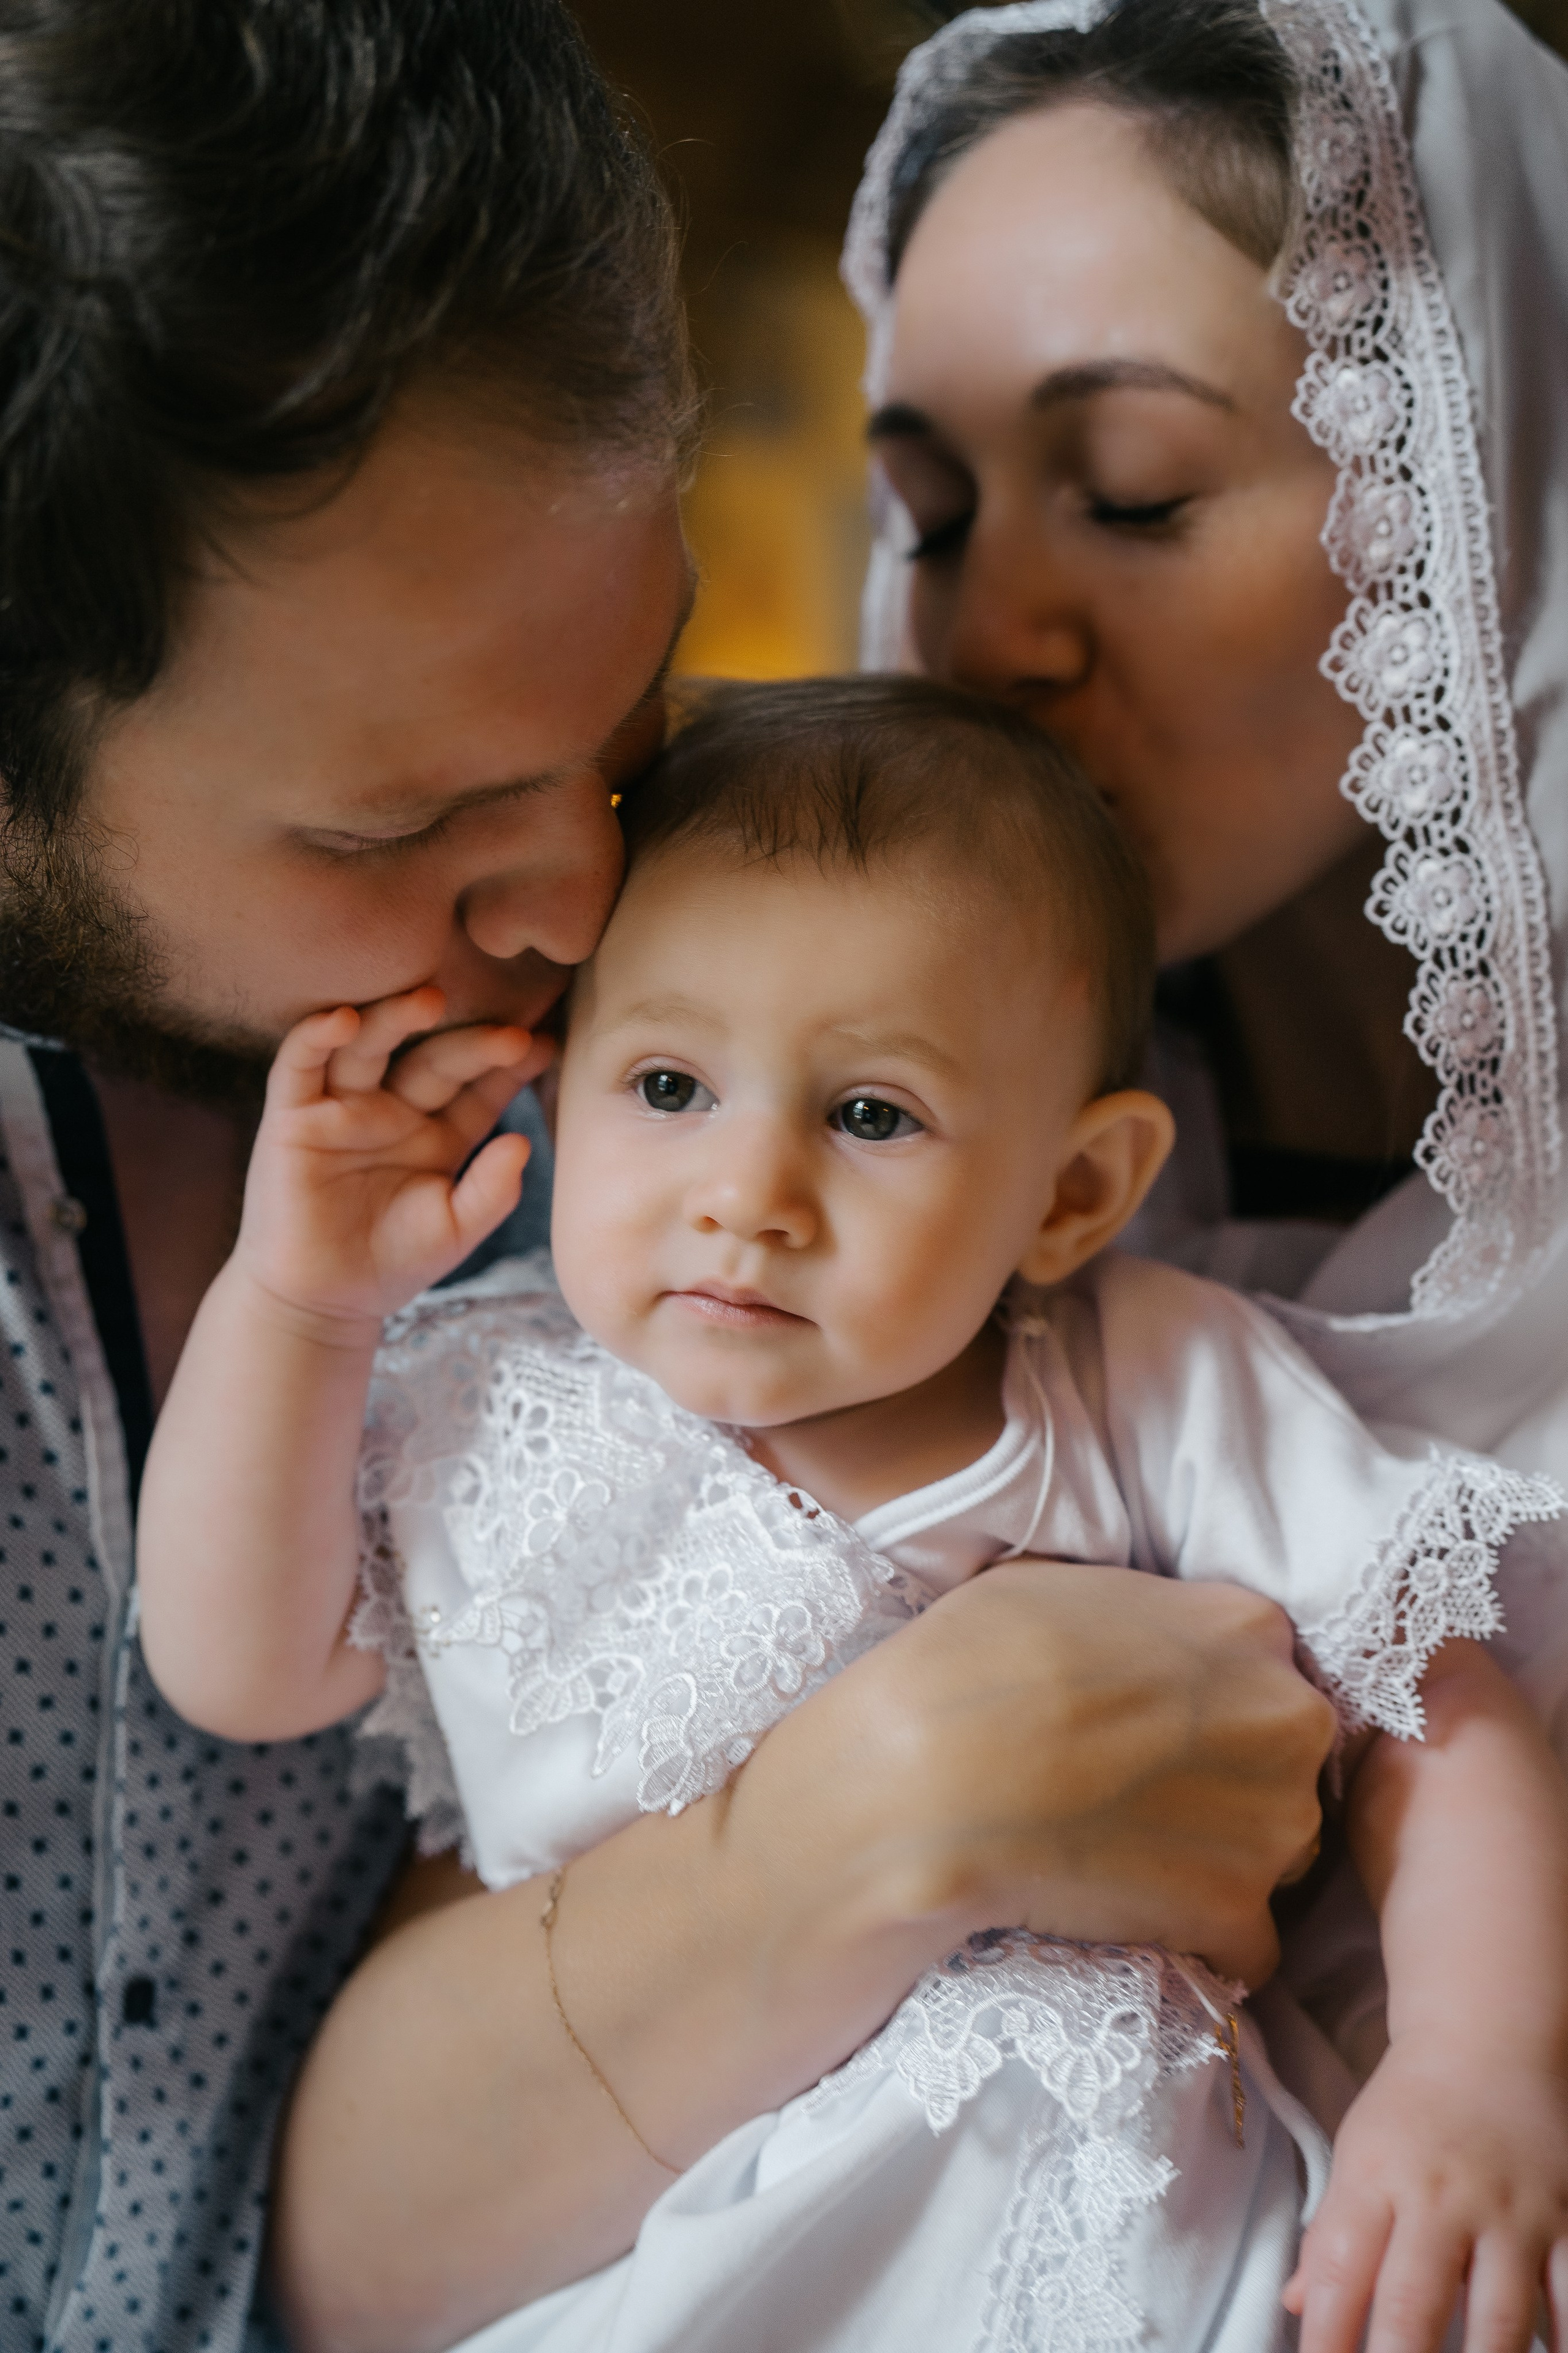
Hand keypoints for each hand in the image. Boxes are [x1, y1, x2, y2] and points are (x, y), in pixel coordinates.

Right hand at [234, 986, 546, 1337]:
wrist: (322, 1303)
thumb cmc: (393, 1263)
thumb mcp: (455, 1230)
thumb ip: (490, 1191)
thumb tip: (522, 1143)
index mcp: (439, 1134)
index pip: (479, 1089)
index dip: (509, 1068)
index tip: (546, 1047)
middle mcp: (395, 1110)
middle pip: (435, 1062)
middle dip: (472, 1045)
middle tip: (510, 1035)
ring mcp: (343, 1108)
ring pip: (371, 1047)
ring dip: (397, 1019)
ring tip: (430, 1001)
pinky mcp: (293, 1117)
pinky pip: (301, 1065)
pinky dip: (318, 1037)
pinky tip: (345, 1019)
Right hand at [733, 1560, 1335, 1986]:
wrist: (930, 1780)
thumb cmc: (975, 1662)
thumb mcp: (1064, 1583)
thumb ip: (1143, 1612)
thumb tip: (1144, 1640)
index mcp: (1248, 1627)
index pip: (1264, 1670)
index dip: (1209, 1704)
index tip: (1154, 1728)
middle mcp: (1290, 1720)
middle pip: (1284, 1760)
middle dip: (1230, 1781)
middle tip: (1139, 1796)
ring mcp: (1276, 1825)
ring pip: (1276, 1849)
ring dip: (1219, 1859)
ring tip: (1127, 1858)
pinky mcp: (1240, 1915)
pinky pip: (1248, 1940)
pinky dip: (1203, 1939)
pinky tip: (1133, 1915)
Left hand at [1285, 2036, 1567, 2352]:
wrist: (1489, 2041)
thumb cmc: (1411, 2110)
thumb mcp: (1355, 2156)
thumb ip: (1332, 2237)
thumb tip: (1298, 2306)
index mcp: (1377, 2180)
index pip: (1340, 2270)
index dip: (1325, 2338)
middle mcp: (1443, 2199)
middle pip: (1416, 2303)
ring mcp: (1512, 2213)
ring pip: (1502, 2317)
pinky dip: (1565, 2338)